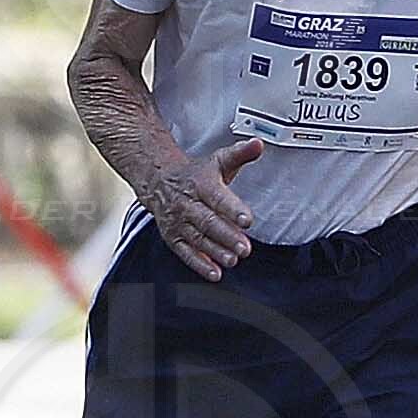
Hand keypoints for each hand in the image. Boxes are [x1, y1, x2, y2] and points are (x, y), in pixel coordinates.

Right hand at [146, 137, 264, 277]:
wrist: (158, 180)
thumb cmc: (195, 174)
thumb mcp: (218, 160)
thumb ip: (240, 154)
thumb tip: (259, 143)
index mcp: (201, 184)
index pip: (217, 197)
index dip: (232, 209)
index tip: (247, 220)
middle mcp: (187, 203)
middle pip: (208, 222)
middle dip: (227, 236)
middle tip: (245, 248)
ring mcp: (178, 222)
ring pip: (198, 238)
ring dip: (216, 252)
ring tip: (233, 260)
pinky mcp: (173, 237)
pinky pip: (185, 252)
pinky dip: (199, 264)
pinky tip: (214, 273)